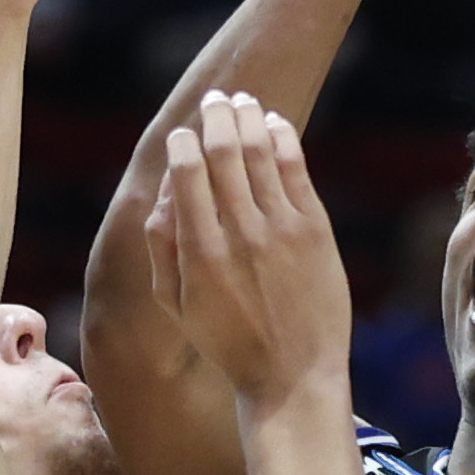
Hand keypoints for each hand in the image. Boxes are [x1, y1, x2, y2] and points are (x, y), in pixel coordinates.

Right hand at [146, 93, 348, 403]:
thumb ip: (160, 246)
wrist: (293, 374)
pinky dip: (282, 138)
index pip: (187, 171)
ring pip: (261, 150)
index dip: (183, 142)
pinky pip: (296, 167)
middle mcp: (240, 232)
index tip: (182, 133)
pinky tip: (273, 124)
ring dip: (249, 117)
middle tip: (213, 100)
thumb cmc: (228, 341)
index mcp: (200, 251)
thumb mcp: (175, 305)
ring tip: (242, 102)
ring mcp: (281, 228)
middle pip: (225, 149)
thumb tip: (163, 192)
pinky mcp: (314, 228)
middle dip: (215, 116)